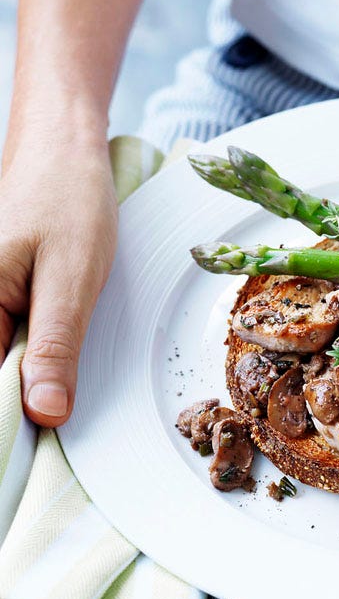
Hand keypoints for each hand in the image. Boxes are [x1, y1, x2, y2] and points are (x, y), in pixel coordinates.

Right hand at [0, 131, 116, 426]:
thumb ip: (55, 347)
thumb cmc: (68, 203)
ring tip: (51, 390)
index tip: (37, 446)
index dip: (12, 421)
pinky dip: (24, 357)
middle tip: (56, 411)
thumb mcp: (71, 280)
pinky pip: (0, 341)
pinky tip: (39, 362)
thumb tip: (45, 414)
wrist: (61, 152)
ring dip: (25, 379)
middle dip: (20, 401)